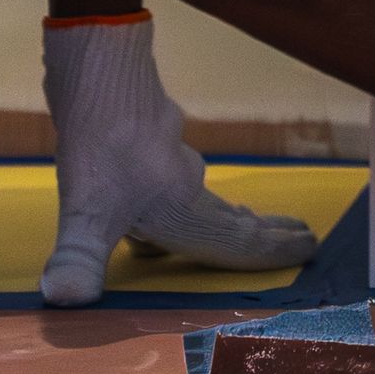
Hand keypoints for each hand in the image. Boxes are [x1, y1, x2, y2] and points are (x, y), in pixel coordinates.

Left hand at [40, 14, 315, 306]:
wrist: (101, 74)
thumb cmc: (99, 147)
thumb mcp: (84, 212)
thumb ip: (78, 259)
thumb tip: (64, 299)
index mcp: (183, 211)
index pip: (237, 242)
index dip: (272, 252)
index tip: (310, 249)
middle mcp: (186, 186)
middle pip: (234, 219)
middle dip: (267, 232)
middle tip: (301, 235)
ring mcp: (169, 159)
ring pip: (207, 197)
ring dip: (231, 214)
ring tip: (246, 221)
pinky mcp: (148, 138)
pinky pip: (178, 178)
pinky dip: (190, 194)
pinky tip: (169, 190)